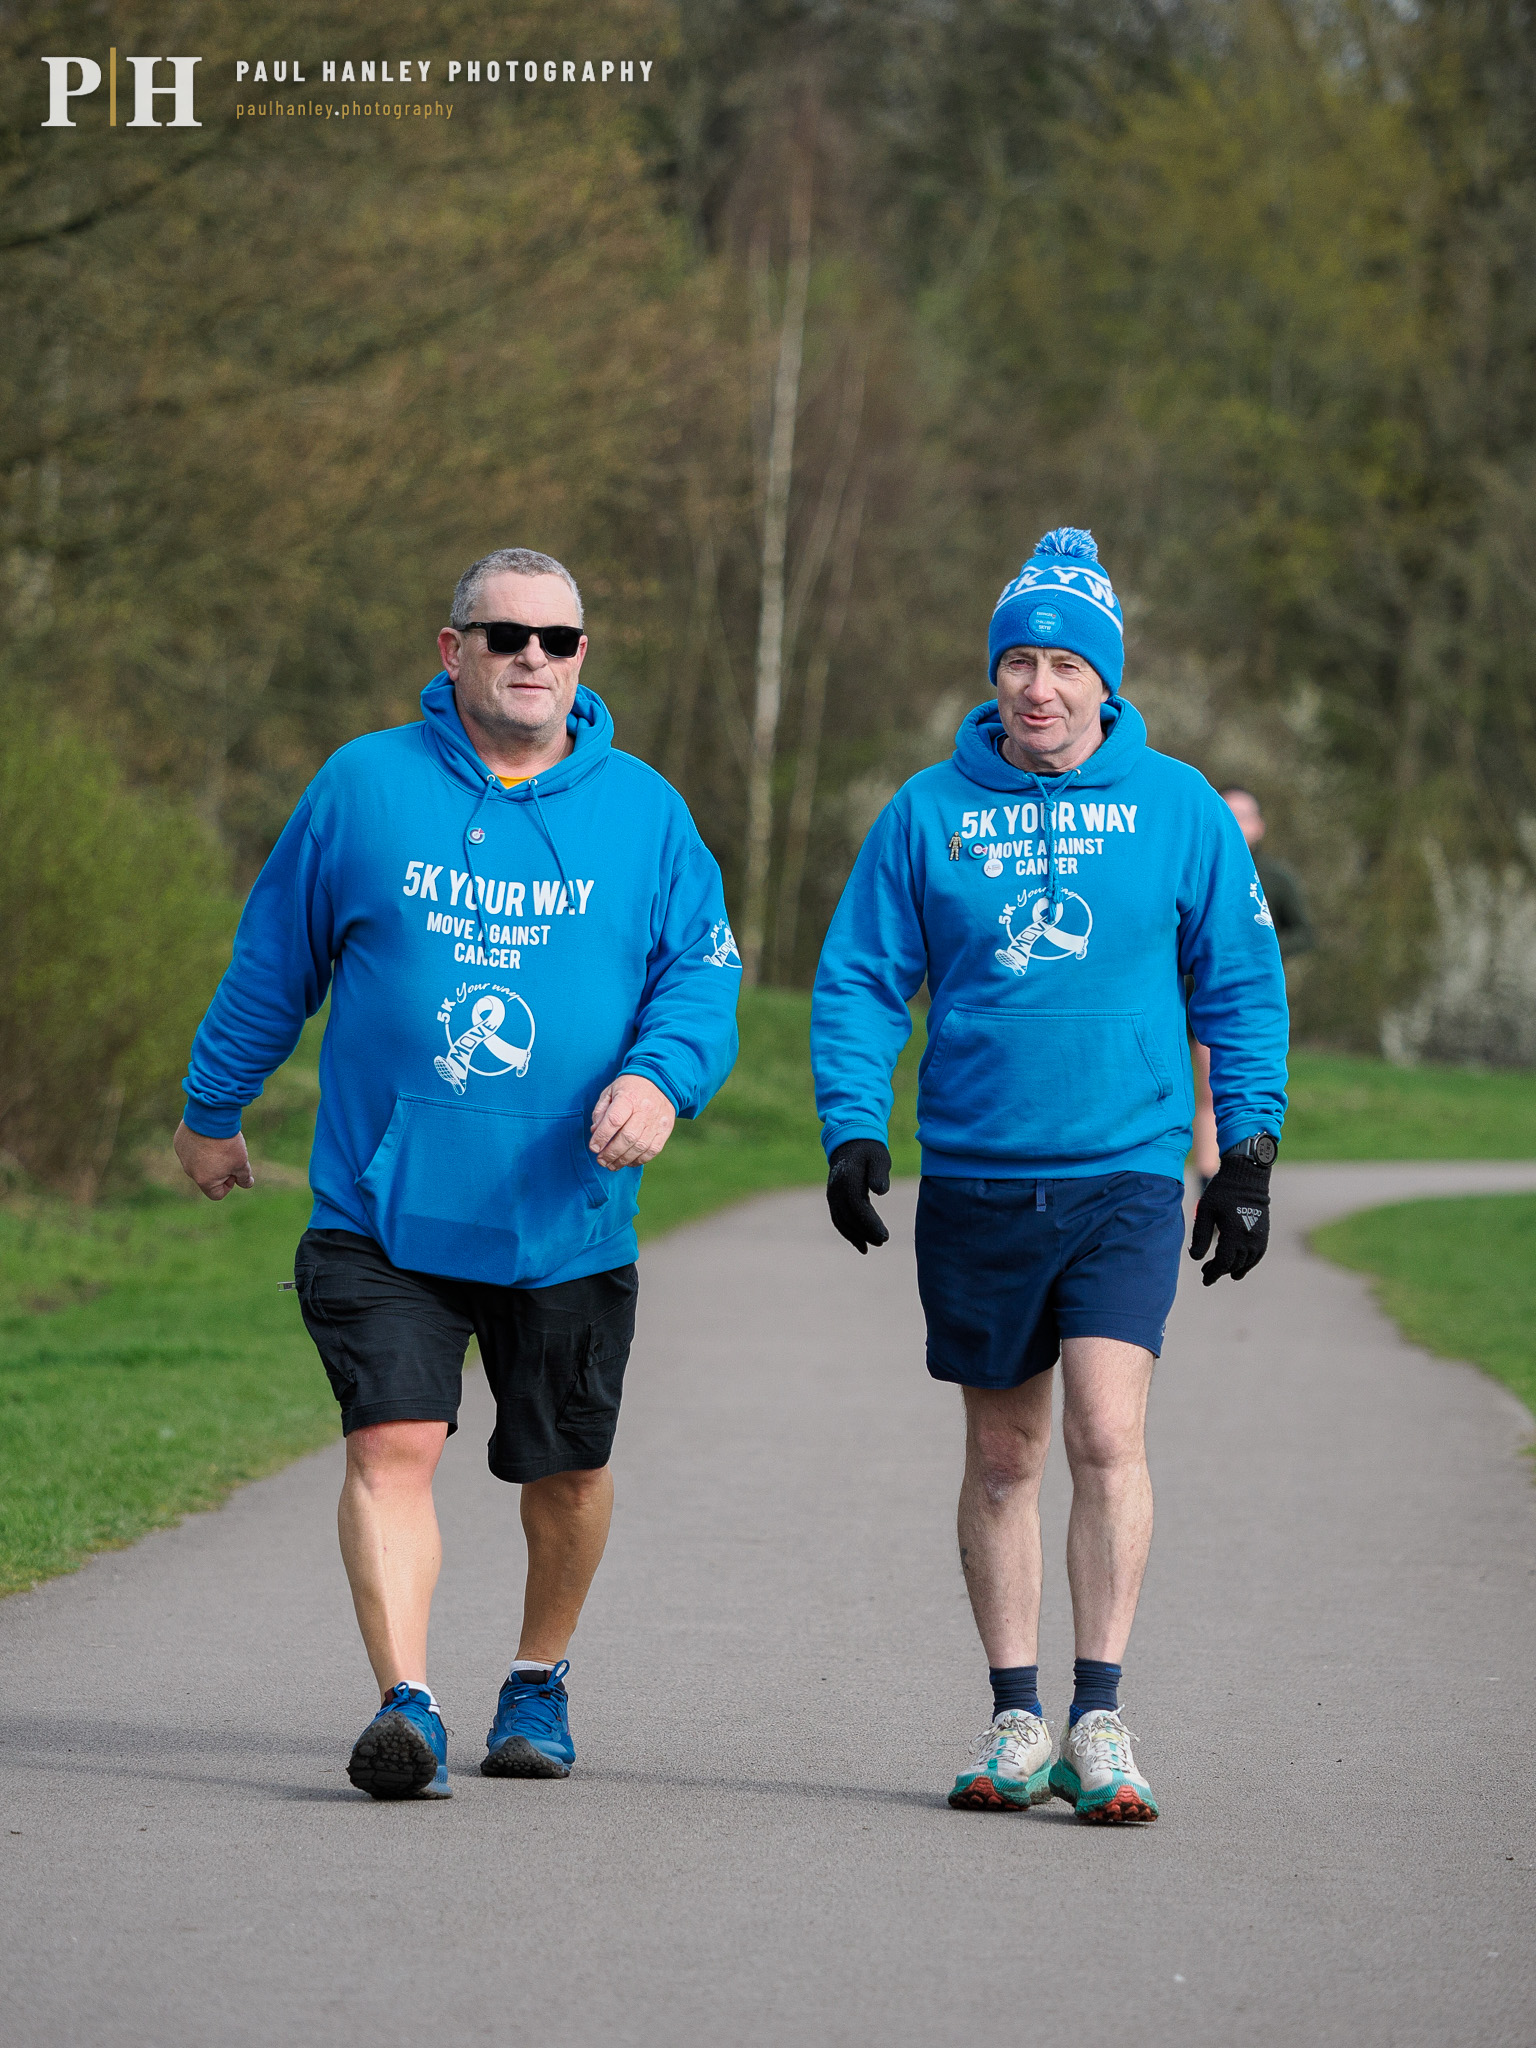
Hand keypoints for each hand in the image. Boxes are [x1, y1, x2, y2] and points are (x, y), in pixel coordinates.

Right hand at [173, 1120, 254, 1200]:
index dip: (229, 1185)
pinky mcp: (179, 1143)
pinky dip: (201, 1144)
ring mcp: (183, 1157)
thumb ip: (244, 1177)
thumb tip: (247, 1184)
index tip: (234, 1170)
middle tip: (228, 1153)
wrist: (210, 1117)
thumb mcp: (241, 1162)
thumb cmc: (227, 1143)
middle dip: (220, 1169)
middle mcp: (190, 1171)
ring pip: (199, 1162)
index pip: (216, 1194)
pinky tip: (209, 1134)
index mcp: (204, 1181)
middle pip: (207, 1177)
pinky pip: (191, 1149)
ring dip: (210, 1157)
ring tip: (219, 1142)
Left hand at [589, 1074, 676, 1168]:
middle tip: (601, 1160)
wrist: (660, 1081)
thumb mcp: (610, 1092)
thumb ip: (600, 1111)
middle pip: (627, 1137)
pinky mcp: (666, 1130)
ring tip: (611, 1165)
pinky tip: (628, 1161)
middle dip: (611, 1153)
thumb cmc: (630, 1088)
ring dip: (623, 1160)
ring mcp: (657, 1121)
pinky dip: (639, 1160)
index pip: (614, 1120)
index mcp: (628, 1097)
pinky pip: (653, 1150)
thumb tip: (595, 1132)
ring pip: (640, 1147)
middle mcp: (645, 1110)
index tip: (594, 1147)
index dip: (602, 1136)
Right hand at [826, 1139, 891, 1253]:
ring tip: (873, 1246)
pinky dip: (848, 1233)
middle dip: (865, 1233)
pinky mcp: (833, 1200)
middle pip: (849, 1217)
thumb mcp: (879, 1157)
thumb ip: (879, 1173)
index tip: (884, 1235)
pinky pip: (838, 1220)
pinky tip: (861, 1244)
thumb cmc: (869, 1151)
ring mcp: (832, 1195)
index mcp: (848, 1179)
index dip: (870, 1223)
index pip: (857, 1206)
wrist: (849, 1143)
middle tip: (883, 1241)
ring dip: (856, 1236)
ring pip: (841, 1222)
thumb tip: (880, 1191)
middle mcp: (836, 1190)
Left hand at [1189, 1151, 1270, 1283]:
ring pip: (1247, 1262)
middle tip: (1206, 1272)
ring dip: (1234, 1269)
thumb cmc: (1222, 1192)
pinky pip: (1257, 1255)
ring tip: (1222, 1271)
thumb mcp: (1205, 1212)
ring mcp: (1259, 1237)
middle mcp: (1249, 1238)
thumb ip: (1200, 1236)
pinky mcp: (1264, 1233)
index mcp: (1233, 1234)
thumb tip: (1195, 1258)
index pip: (1223, 1262)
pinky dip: (1248, 1263)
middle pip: (1234, 1264)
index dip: (1213, 1274)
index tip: (1205, 1280)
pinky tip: (1239, 1266)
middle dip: (1220, 1271)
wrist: (1247, 1177)